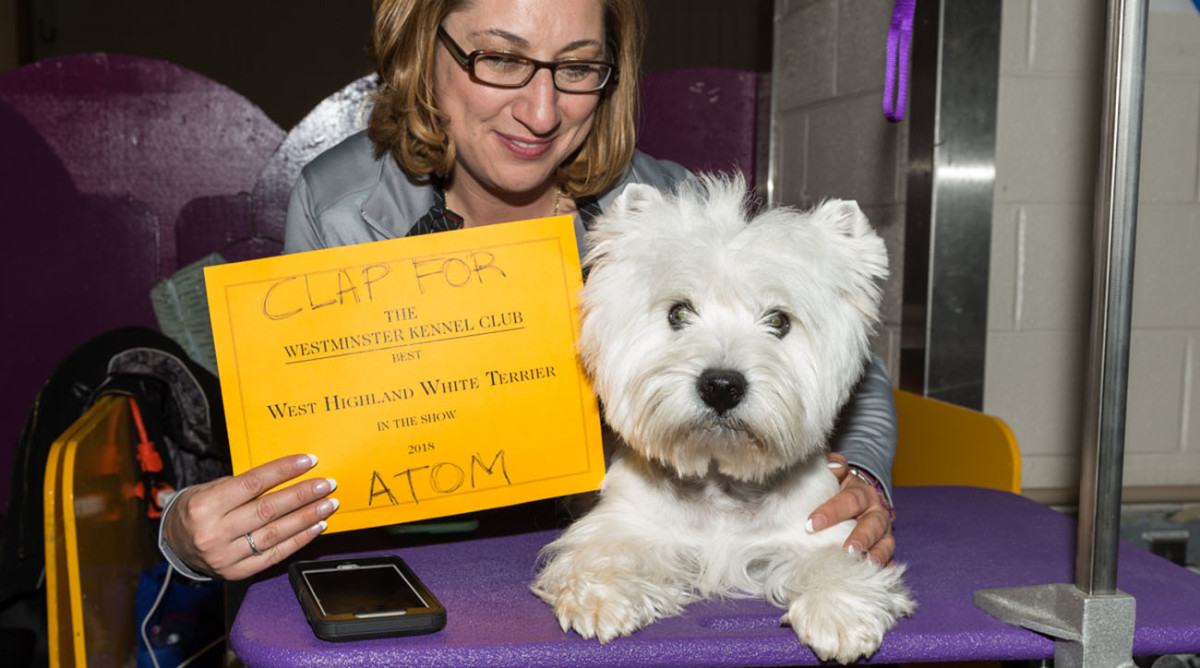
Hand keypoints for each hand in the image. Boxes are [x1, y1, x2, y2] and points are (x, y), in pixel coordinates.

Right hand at [161, 454, 338, 579]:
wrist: (174, 544)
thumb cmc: (198, 509)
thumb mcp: (211, 489)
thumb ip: (245, 486)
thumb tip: (288, 476)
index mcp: (205, 506)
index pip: (252, 483)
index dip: (283, 471)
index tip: (308, 461)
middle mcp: (214, 532)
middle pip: (267, 510)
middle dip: (302, 495)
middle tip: (326, 485)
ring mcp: (226, 556)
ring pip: (275, 533)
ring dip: (307, 518)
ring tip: (327, 505)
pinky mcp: (237, 572)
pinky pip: (275, 555)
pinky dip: (299, 540)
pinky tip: (316, 527)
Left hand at [807, 453, 894, 565]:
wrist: (861, 499)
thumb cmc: (839, 489)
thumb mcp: (836, 475)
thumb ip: (833, 465)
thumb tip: (833, 466)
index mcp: (863, 494)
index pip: (849, 500)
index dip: (832, 511)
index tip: (811, 524)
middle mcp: (877, 513)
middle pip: (873, 525)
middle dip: (861, 538)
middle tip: (848, 550)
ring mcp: (884, 533)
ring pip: (886, 544)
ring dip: (876, 556)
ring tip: (866, 566)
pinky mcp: (885, 549)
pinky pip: (890, 560)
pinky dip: (886, 570)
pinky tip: (879, 577)